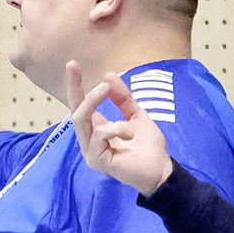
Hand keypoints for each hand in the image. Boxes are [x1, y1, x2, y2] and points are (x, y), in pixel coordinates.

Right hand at [67, 60, 173, 195]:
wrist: (161, 169)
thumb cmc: (149, 146)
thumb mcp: (136, 115)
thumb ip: (122, 98)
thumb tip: (108, 75)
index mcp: (97, 128)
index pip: (80, 104)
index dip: (75, 85)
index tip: (72, 63)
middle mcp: (89, 139)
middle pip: (75, 109)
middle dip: (76, 87)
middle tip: (80, 69)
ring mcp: (90, 150)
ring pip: (81, 118)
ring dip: (94, 100)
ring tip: (107, 90)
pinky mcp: (95, 159)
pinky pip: (99, 133)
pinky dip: (115, 127)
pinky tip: (129, 135)